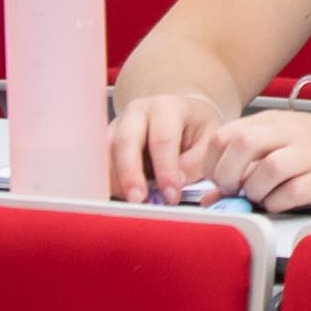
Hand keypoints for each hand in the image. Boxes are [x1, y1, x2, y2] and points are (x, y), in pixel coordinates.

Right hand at [103, 89, 242, 201]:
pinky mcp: (108, 142)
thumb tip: (174, 182)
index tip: (171, 196)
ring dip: (117, 181)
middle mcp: (137, 112)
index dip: (166, 170)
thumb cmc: (196, 128)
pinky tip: (122, 196)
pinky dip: (110, 182)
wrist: (180, 115)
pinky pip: (102, 163)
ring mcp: (118, 125)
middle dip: (130, 174)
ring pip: (108, 152)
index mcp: (167, 107)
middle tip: (138, 200)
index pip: (162, 138)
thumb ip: (194, 162)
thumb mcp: (208, 141)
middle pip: (126, 141)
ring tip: (132, 203)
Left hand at [207, 102, 310, 215]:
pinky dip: (280, 203)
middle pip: (242, 143)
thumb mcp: (285, 145)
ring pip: (268, 168)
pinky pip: (294, 193)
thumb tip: (213, 196)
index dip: (212, 161)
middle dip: (227, 174)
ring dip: (255, 191)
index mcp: (274, 121)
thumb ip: (248, 166)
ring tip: (261, 197)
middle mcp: (291, 132)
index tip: (218, 179)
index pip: (225, 134)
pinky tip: (283, 202)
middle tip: (233, 190)